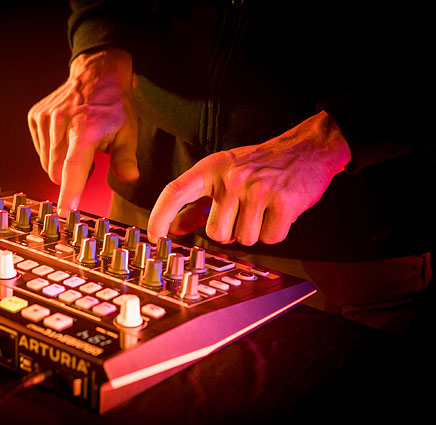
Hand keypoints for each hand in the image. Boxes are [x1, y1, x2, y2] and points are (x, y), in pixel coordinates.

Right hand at [27, 48, 138, 215]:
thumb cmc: (113, 106)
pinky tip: (66, 138)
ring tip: (79, 146)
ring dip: (61, 164)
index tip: (64, 212)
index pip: (73, 168)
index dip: (69, 192)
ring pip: (47, 163)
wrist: (96, 74)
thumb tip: (129, 178)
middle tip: (90, 162)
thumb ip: (125, 159)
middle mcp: (61, 123)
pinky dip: (52, 152)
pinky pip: (40, 150)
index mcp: (85, 129)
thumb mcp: (127, 131)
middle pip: (56, 173)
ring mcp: (45, 119)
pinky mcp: (35, 117)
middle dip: (70, 178)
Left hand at [147, 111, 351, 245]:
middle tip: (245, 212)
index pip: (176, 191)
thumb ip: (198, 204)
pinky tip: (279, 212)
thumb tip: (174, 228)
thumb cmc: (261, 165)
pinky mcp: (282, 202)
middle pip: (216, 234)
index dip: (160, 215)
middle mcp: (231, 178)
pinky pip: (270, 239)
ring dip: (255, 232)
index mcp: (211, 168)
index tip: (153, 236)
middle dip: (230, 232)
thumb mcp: (224, 175)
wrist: (308, 148)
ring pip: (244, 240)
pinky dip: (276, 232)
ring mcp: (256, 189)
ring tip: (264, 208)